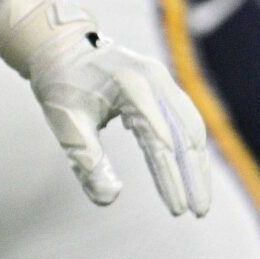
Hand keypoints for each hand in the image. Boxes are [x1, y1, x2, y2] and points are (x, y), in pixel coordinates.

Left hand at [0, 0, 211, 214]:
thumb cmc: (60, 82)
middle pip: (187, 134)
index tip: (177, 211)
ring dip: (198, 163)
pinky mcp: (161, 83)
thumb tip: (108, 199)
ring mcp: (161, 78)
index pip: (159, 142)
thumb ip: (86, 159)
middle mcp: (154, 79)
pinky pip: (184, 117)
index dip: (170, 179)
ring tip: (200, 199)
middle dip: (195, 176)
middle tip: (199, 213)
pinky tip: (189, 170)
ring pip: (192, 126)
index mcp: (131, 87)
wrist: (59, 45)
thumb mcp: (65, 121)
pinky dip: (190, 146)